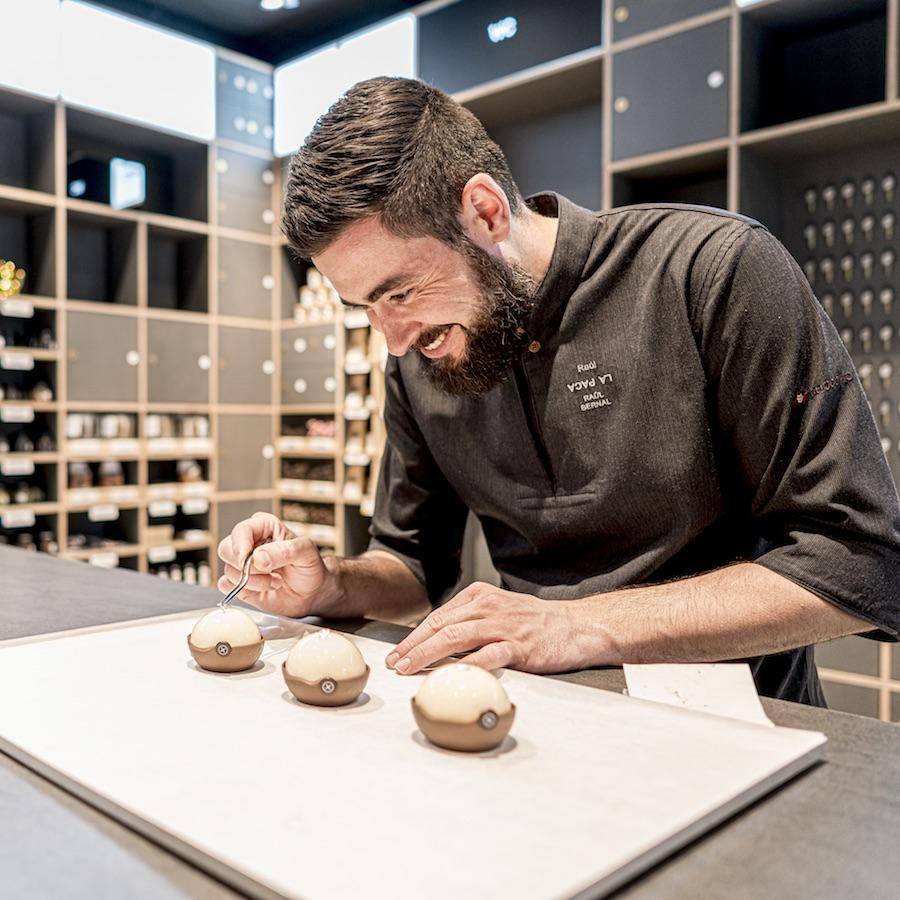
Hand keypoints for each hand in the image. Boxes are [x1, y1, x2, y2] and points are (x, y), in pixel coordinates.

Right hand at [217, 512, 342, 617]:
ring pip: (228, 570)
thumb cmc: (310, 567)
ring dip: (253, 582)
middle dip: (247, 567)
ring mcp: (241, 563)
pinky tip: (264, 588)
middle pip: (226, 549)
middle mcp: (249, 542)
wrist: (311, 592)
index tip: (248, 559)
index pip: (241, 530)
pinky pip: (225, 585)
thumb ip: (285, 551)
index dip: (241, 545)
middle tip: (271, 573)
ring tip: (276, 581)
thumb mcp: (307, 553)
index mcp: (264, 526)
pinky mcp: (238, 582)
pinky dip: (244, 590)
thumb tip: (258, 558)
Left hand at [385, 582, 595, 674]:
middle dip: (413, 646)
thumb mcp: (498, 610)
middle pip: (440, 626)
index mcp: (479, 596)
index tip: (398, 653)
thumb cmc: (537, 622)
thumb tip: (438, 642)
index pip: (438, 617)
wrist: (577, 626)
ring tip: (411, 669)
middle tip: (395, 664)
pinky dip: (467, 665)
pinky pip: (488, 655)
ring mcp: (503, 626)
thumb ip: (471, 620)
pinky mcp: (519, 646)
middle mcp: (488, 607)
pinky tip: (452, 674)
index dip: (414, 636)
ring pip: (456, 637)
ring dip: (429, 654)